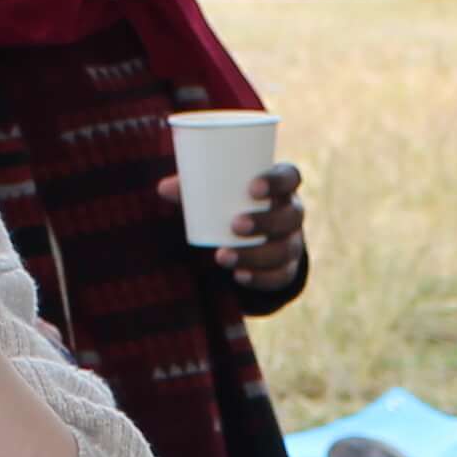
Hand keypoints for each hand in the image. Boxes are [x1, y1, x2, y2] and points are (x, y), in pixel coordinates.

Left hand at [164, 157, 309, 304]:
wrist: (256, 235)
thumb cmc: (234, 202)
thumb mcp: (219, 192)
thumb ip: (194, 187)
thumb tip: (164, 188)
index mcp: (281, 186)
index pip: (291, 177)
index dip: (277, 182)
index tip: (252, 188)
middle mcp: (293, 213)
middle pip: (291, 216)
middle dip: (265, 222)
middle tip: (235, 225)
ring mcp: (293, 242)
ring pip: (284, 250)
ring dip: (255, 255)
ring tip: (222, 256)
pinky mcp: (286, 268)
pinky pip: (281, 276)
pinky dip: (260, 278)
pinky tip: (239, 276)